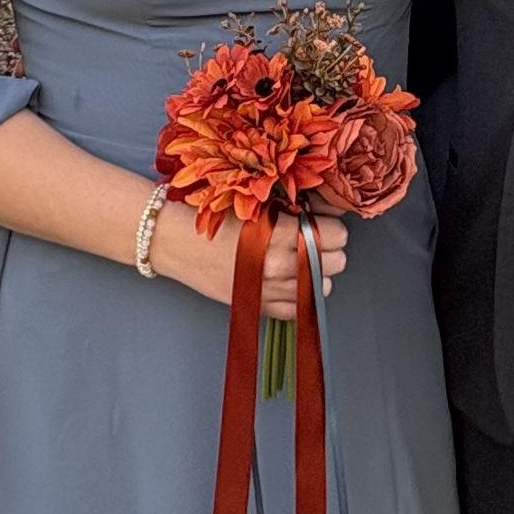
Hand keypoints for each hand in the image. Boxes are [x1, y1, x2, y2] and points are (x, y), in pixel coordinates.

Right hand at [150, 201, 348, 320]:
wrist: (177, 240)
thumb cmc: (215, 216)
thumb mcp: (259, 203)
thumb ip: (298, 208)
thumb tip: (331, 209)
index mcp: (282, 233)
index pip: (336, 236)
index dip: (332, 227)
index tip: (323, 224)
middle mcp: (280, 265)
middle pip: (336, 263)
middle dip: (328, 250)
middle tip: (311, 240)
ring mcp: (270, 289)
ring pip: (322, 288)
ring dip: (316, 274)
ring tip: (299, 261)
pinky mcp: (258, 306)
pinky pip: (298, 310)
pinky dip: (299, 296)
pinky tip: (287, 281)